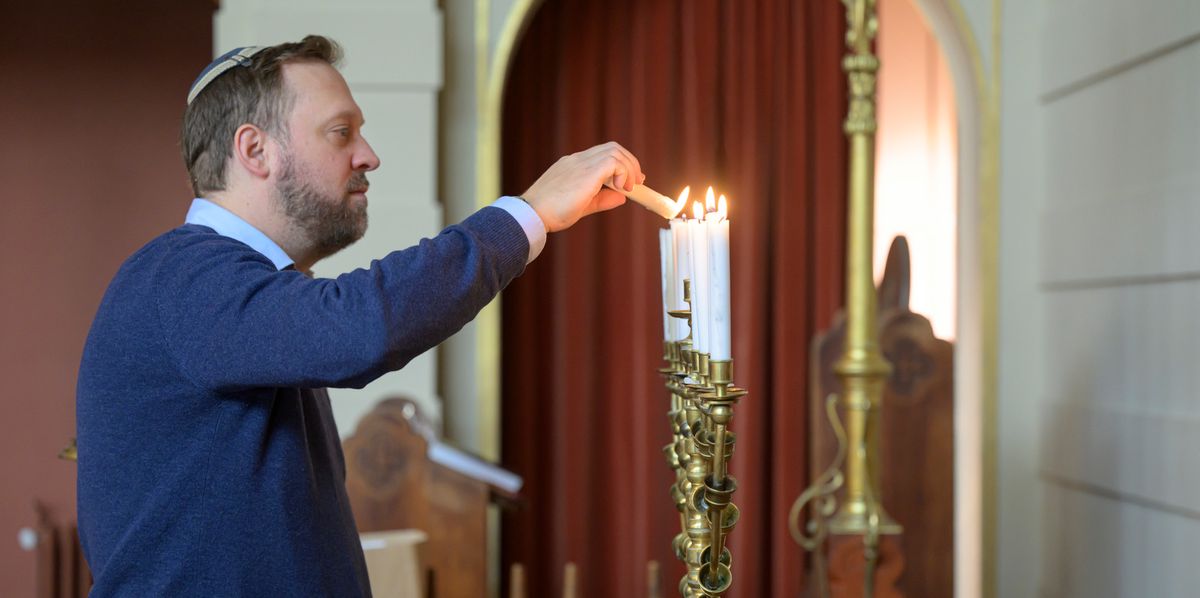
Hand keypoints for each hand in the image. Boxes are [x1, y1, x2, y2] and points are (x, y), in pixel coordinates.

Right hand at [521, 142, 645, 231]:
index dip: (622, 164)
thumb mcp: (582, 205)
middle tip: (638, 183)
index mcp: (574, 165)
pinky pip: (613, 161)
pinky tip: (622, 188)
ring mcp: (581, 163)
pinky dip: (623, 172)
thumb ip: (602, 199)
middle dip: (630, 163)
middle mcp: (578, 160)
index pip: (603, 154)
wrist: (532, 214)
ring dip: (629, 168)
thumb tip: (623, 197)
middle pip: (612, 148)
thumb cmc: (550, 213)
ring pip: (615, 150)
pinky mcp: (586, 171)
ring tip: (630, 188)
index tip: (631, 180)